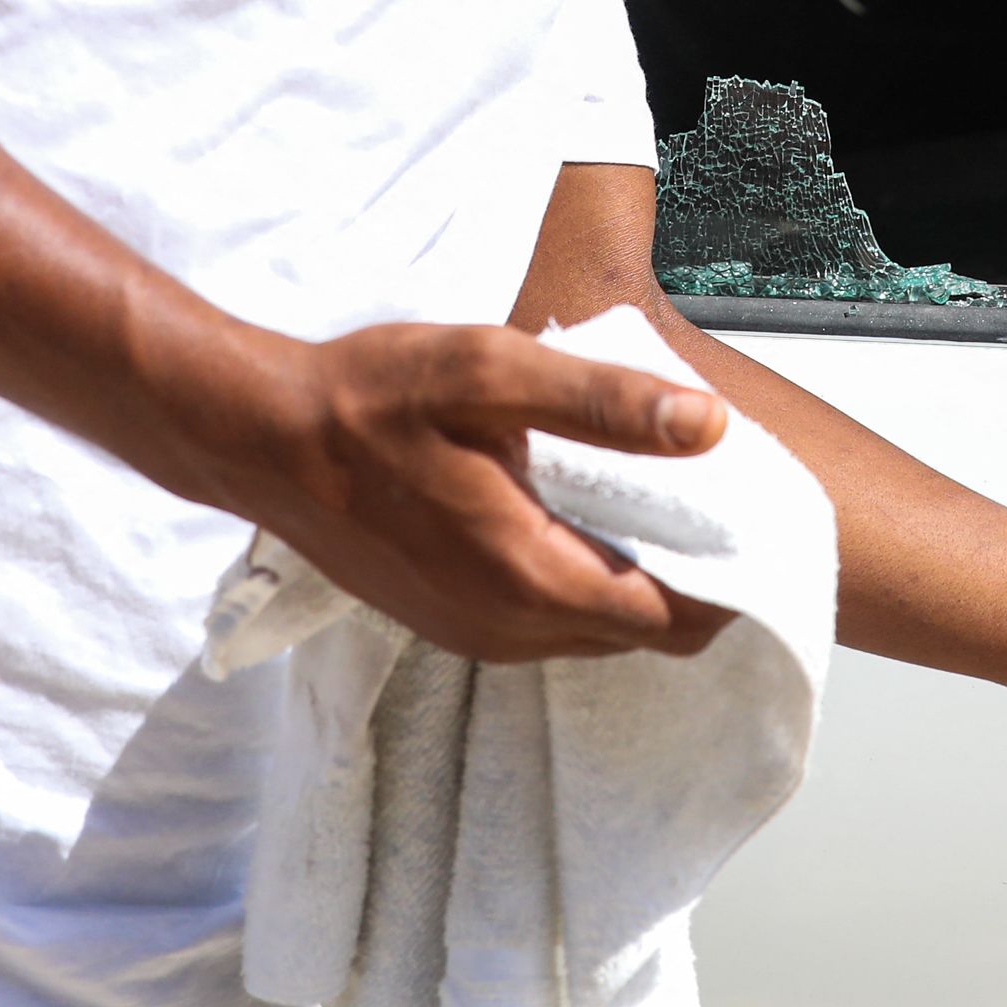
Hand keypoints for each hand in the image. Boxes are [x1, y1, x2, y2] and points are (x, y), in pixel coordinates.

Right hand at [182, 321, 736, 666]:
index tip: (745, 520)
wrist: (262, 439)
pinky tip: (570, 514)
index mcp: (531, 576)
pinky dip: (579, 583)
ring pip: (594, 633)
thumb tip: (708, 425)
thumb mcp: (491, 371)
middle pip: (642, 635)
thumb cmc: (371, 398)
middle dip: (686, 581)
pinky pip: (545, 623)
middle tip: (701, 501)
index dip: (725, 580)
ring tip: (642, 501)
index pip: (675, 621)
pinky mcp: (446, 623)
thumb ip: (603, 402)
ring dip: (630, 583)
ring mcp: (473, 634)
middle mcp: (509, 629)